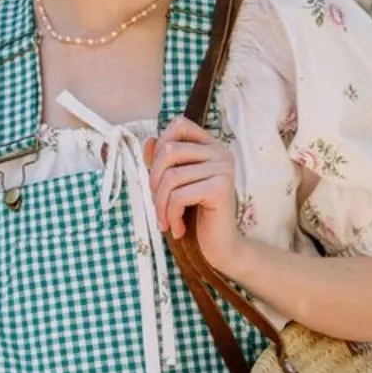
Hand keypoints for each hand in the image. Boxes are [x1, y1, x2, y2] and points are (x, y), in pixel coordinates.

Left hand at [144, 117, 242, 276]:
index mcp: (211, 146)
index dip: (160, 146)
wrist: (220, 248)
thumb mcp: (174, 186)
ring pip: (170, 176)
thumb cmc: (196, 216)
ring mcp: (223, 168)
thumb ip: (161, 162)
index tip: (160, 176)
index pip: (179, 124)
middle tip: (158, 205)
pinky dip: (171, 215)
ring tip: (166, 221)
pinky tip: (177, 229)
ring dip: (160, 204)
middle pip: (169, 150)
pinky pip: (179, 195)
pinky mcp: (221, 188)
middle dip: (154, 181)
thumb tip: (147, 140)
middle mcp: (220, 152)